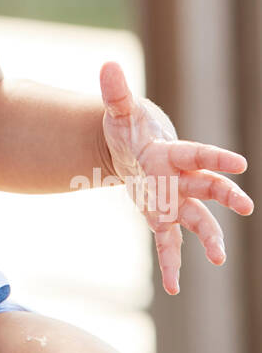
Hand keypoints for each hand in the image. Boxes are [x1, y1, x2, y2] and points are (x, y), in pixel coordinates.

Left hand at [99, 61, 252, 294]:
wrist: (130, 148)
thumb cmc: (129, 127)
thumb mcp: (118, 111)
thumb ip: (115, 92)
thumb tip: (107, 64)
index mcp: (170, 152)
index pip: (197, 154)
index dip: (217, 159)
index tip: (241, 165)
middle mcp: (178, 179)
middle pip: (206, 187)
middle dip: (225, 195)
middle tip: (246, 206)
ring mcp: (173, 200)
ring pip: (197, 219)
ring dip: (209, 238)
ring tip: (219, 259)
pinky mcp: (161, 217)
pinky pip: (169, 244)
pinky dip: (171, 265)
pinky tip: (174, 288)